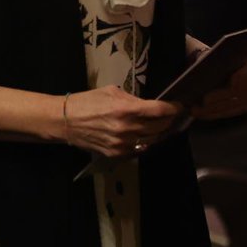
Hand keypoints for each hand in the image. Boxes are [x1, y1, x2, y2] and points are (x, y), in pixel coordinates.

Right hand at [64, 85, 180, 157]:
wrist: (66, 122)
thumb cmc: (87, 102)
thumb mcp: (112, 92)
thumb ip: (133, 99)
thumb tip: (149, 105)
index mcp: (126, 109)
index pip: (160, 111)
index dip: (174, 108)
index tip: (180, 106)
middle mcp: (127, 129)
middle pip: (160, 127)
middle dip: (170, 120)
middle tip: (174, 115)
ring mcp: (123, 145)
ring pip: (153, 140)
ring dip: (161, 133)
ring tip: (164, 125)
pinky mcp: (117, 155)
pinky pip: (140, 150)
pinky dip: (147, 142)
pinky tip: (147, 135)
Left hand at [191, 54, 246, 120]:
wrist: (219, 66)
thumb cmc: (216, 58)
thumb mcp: (215, 55)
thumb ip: (213, 60)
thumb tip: (203, 69)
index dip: (242, 77)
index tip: (231, 82)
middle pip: (238, 91)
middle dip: (220, 97)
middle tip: (204, 100)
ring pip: (232, 104)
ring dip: (212, 108)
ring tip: (195, 110)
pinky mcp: (244, 106)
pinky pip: (229, 112)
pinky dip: (213, 113)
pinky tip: (200, 114)